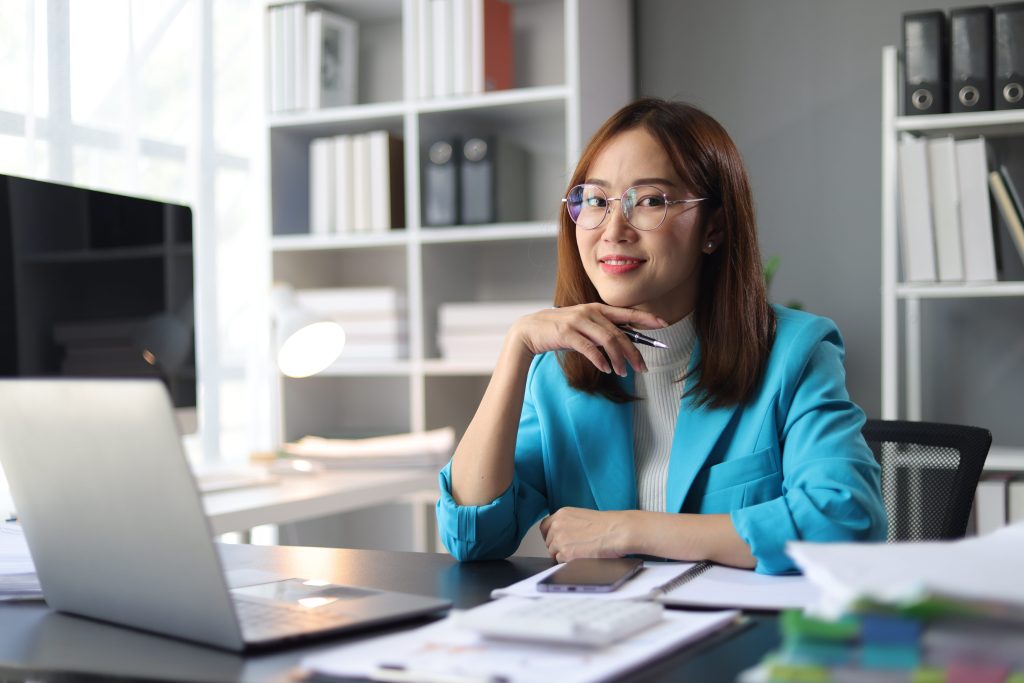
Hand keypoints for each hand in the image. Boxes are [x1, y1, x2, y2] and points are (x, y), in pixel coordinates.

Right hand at [511, 304, 666, 376]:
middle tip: (643, 368)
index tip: (663, 325)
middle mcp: (589, 312)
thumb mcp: (583, 327)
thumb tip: (624, 342)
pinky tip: (606, 370)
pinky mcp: (567, 333)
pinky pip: (590, 348)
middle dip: (634, 352)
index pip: (627, 313)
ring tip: (623, 373)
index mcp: (596, 309)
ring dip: (618, 359)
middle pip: (620, 332)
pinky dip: (600, 360)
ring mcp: (578, 322)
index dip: (646, 318)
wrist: (529, 330)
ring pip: (608, 341)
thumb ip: (601, 331)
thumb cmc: (559, 331)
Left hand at [539, 507, 631, 561]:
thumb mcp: (583, 517)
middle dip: (558, 547)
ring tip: (581, 552)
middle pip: (549, 542)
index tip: (557, 541)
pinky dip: (569, 563)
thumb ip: (568, 524)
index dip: (551, 536)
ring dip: (564, 556)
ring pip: (553, 554)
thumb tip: (561, 536)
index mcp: (562, 514)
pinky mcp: (566, 554)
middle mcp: (557, 525)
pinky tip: (582, 557)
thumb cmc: (608, 525)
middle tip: (575, 548)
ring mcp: (560, 540)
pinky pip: (560, 563)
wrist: (618, 531)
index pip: (544, 527)